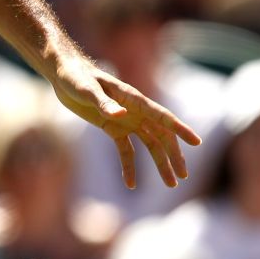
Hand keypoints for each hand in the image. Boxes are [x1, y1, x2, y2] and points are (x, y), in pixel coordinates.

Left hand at [49, 58, 201, 188]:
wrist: (63, 73)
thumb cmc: (76, 77)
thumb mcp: (87, 90)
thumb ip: (104, 103)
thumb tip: (122, 115)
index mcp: (134, 100)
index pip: (162, 116)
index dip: (180, 129)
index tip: (196, 142)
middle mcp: (135, 111)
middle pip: (161, 136)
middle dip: (174, 155)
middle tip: (183, 176)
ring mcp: (126, 120)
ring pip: (150, 145)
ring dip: (160, 163)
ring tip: (171, 184)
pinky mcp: (112, 127)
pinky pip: (126, 150)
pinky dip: (130, 166)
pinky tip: (131, 185)